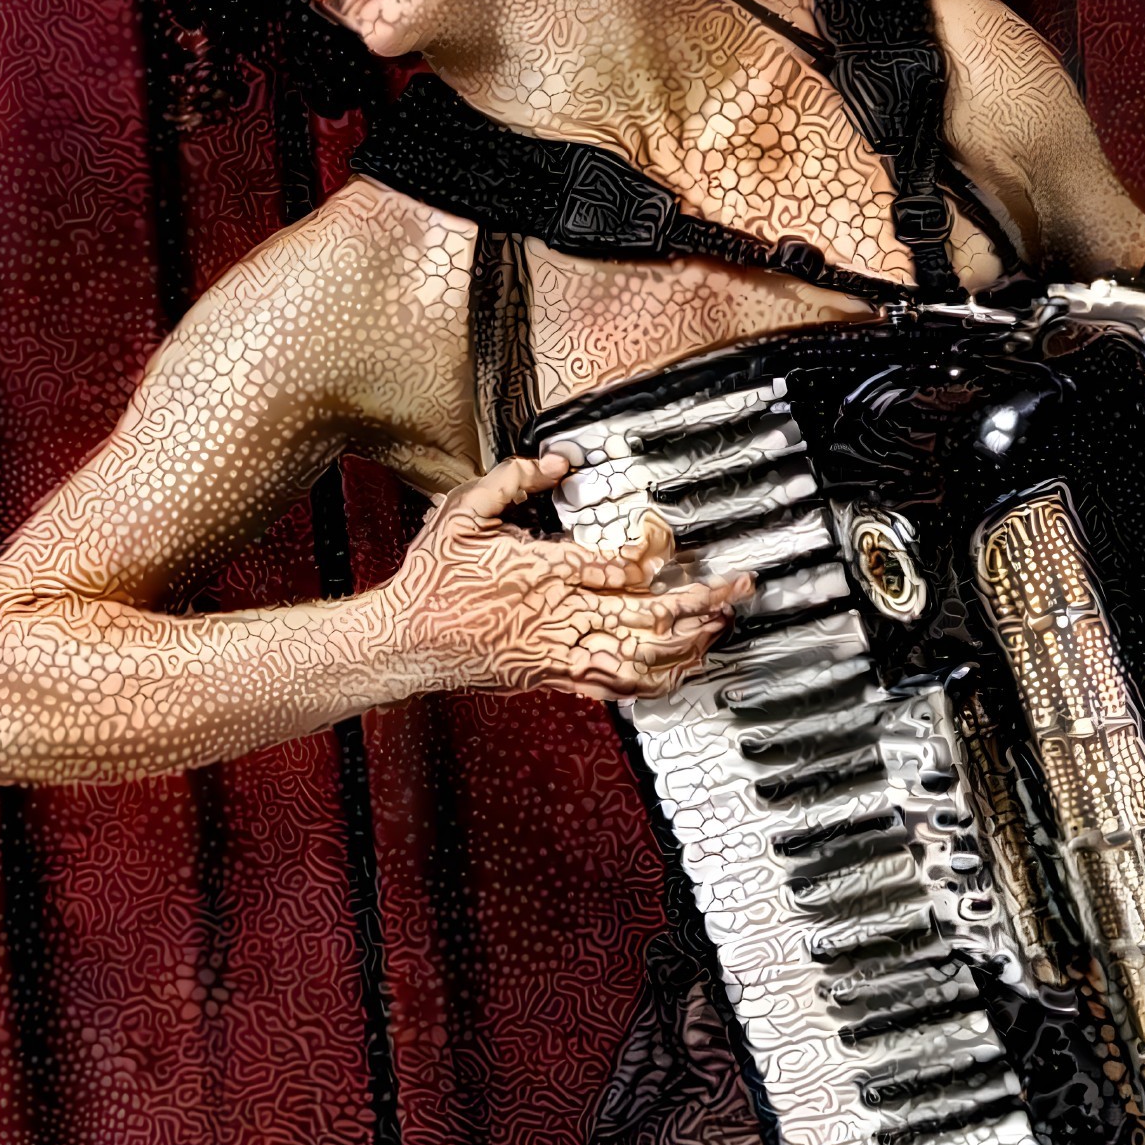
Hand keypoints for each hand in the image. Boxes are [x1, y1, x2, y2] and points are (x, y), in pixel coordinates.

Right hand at [382, 451, 750, 703]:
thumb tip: (559, 461)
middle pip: (647, 611)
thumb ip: (512, 479)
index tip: (667, 536)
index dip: (654, 553)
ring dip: (687, 641)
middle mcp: (561, 612)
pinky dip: (651, 680)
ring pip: (638, 651)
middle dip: (699, 599)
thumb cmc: (433, 577)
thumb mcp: (463, 510)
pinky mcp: (553, 674)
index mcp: (544, 569)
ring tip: (721, 626)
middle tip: (737, 587)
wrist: (407, 639)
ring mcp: (559, 648)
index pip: (619, 564)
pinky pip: (613, 683)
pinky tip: (678, 670)